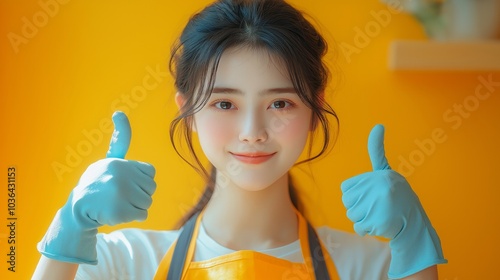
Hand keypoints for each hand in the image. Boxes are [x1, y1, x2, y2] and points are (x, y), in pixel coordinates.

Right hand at [37, 112, 156, 263]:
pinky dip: (133, 217)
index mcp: (119, 163)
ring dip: (136, 206)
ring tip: (117, 202)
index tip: (122, 181)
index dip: (140, 179)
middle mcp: (119, 176)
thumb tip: (119, 112)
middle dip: (139, 193)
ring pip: (148, 202)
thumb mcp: (110, 157)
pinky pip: (143, 215)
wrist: (78, 209)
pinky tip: (117, 212)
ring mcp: (119, 194)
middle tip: (119, 194)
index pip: (150, 172)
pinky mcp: (119, 211)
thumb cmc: (99, 181)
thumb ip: (120, 139)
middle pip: (151, 187)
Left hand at [341, 124, 445, 277]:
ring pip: (351, 214)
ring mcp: (379, 205)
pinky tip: (378, 225)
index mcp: (378, 175)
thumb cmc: (396, 195)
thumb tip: (378, 125)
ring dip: (361, 219)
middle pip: (347, 201)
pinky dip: (365, 230)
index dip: (355, 194)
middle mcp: (379, 188)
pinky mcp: (378, 222)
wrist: (414, 224)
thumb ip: (377, 151)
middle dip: (358, 207)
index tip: (372, 194)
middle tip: (376, 206)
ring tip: (378, 214)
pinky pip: (358, 228)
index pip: (346, 188)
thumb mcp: (387, 170)